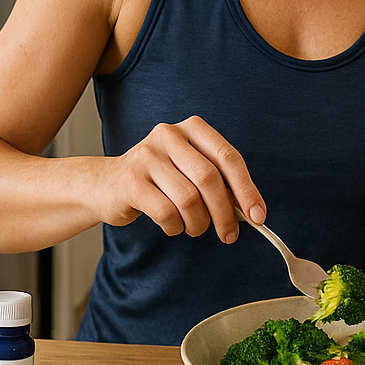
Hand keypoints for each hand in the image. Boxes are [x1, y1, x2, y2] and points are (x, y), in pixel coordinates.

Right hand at [104, 116, 264, 241]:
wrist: (106, 185)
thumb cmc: (159, 181)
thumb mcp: (190, 170)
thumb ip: (219, 182)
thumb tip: (251, 211)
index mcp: (191, 129)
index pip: (228, 157)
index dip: (247, 189)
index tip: (258, 216)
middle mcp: (169, 135)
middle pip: (210, 179)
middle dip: (225, 214)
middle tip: (228, 235)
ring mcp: (146, 155)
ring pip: (189, 199)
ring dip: (198, 223)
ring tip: (194, 227)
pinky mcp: (131, 181)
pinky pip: (167, 213)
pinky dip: (175, 227)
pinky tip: (172, 225)